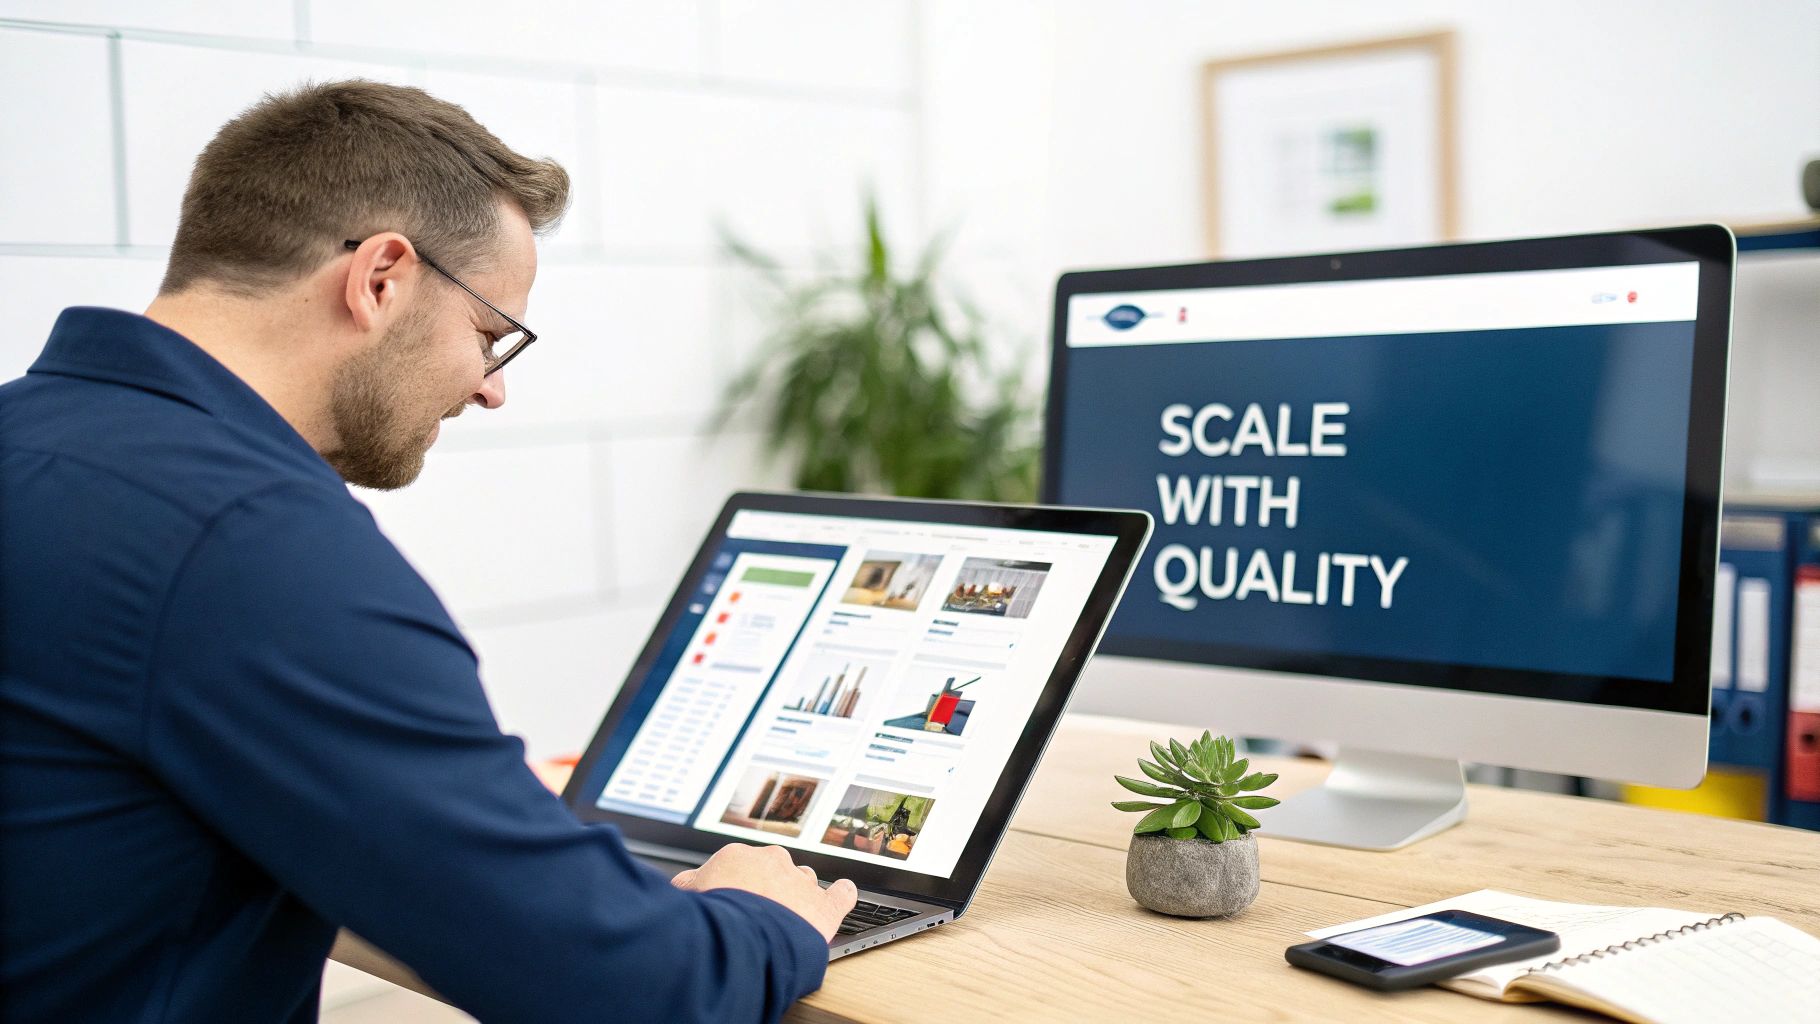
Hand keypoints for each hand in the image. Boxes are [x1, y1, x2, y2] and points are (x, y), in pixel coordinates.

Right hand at [673, 843, 857, 941]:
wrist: (743, 939)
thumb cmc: (713, 918)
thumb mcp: (687, 896)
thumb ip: (688, 885)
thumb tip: (684, 882)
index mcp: (737, 858)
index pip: (736, 867)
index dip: (733, 886)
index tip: (731, 901)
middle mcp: (771, 862)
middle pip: (771, 870)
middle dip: (765, 888)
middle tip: (756, 914)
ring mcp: (800, 882)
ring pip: (803, 881)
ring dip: (798, 896)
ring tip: (790, 917)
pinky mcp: (825, 907)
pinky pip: (841, 894)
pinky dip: (842, 894)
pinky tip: (841, 894)